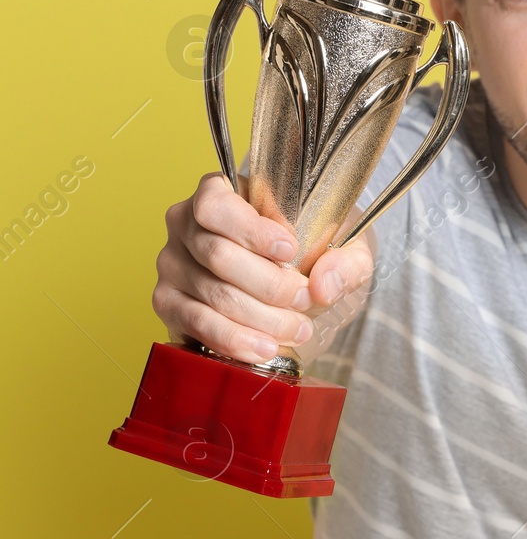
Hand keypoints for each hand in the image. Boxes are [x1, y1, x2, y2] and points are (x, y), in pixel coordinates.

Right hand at [152, 172, 372, 363]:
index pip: (216, 205)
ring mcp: (173, 264)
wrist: (300, 279)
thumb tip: (323, 286)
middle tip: (305, 299)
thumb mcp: (345, 244)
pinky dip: (233, 339)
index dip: (251, 230)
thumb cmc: (316, 247)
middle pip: (217, 255)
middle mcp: (186, 224)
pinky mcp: (169, 302)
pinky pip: (196, 323)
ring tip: (297, 328)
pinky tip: (264, 347)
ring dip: (260, 318)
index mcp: (220, 192)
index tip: (291, 249)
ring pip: (212, 294)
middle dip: (269, 284)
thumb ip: (346, 261)